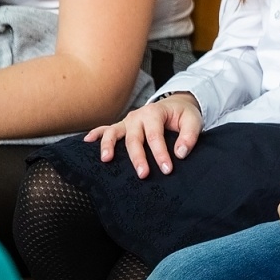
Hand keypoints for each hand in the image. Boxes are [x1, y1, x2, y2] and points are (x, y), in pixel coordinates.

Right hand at [86, 92, 202, 177]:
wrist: (175, 105)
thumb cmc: (183, 115)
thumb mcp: (193, 121)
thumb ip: (189, 136)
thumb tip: (180, 154)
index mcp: (155, 112)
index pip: (156, 136)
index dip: (160, 154)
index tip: (167, 169)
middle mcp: (138, 116)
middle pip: (134, 138)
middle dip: (138, 157)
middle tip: (143, 174)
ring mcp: (127, 121)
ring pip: (115, 133)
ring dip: (109, 145)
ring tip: (106, 160)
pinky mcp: (122, 126)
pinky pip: (106, 129)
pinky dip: (96, 134)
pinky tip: (86, 142)